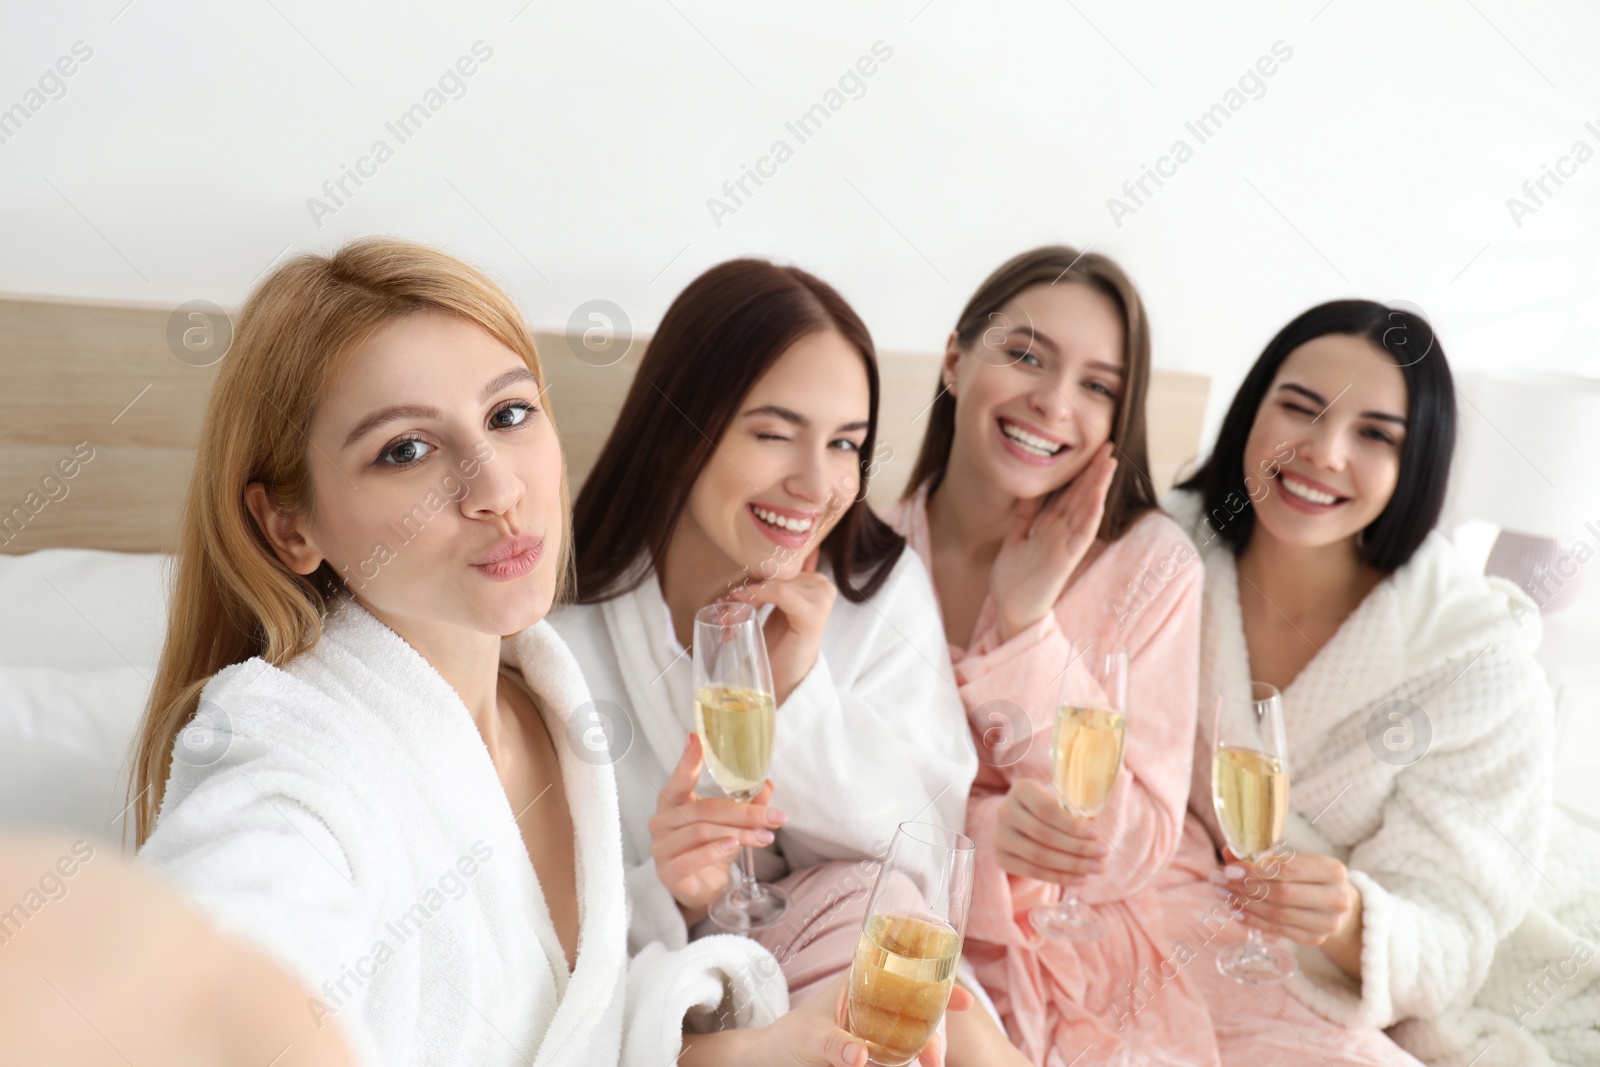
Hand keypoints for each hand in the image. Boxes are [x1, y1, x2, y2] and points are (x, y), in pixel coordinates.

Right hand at [649, 733, 786, 916]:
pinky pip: (692, 858)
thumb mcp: (731, 823)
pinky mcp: (667, 872)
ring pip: (702, 832)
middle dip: (744, 813)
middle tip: (775, 816)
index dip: (688, 759)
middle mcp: (661, 821)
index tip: (697, 738)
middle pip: (705, 810)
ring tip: (765, 836)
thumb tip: (767, 784)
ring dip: (739, 834)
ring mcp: (661, 847)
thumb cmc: (711, 848)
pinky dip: (715, 851)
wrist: (700, 891)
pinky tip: (734, 846)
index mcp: (672, 801)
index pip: (679, 778)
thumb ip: (747, 803)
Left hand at [727, 548, 836, 705]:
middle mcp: (822, 584)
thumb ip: (772, 582)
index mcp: (815, 579)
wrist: (784, 680)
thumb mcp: (772, 607)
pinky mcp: (814, 613)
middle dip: (743, 592)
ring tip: (725, 620)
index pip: (778, 565)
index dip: (750, 576)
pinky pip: (778, 592)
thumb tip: (748, 551)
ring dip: (742, 600)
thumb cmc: (777, 644)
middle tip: (720, 611)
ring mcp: (822, 597)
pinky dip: (755, 597)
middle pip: (774, 574)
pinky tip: (738, 608)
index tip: (726, 595)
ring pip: (771, 583)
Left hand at [749, 975, 974, 1066]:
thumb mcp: (809, 1038)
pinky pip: (904, 1047)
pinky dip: (918, 1053)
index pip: (905, 970)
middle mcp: (874, 997)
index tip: (965, 1002)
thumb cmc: (790, 1037)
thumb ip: (833, 1044)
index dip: (939, 980)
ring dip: (930, 1043)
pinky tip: (925, 1063)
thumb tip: (860, 1057)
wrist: (774, 1059)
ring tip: (932, 1064)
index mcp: (859, 979)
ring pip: (916, 1027)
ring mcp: (877, 1023)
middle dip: (937, 1025)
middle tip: (937, 1057)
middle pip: (920, 1002)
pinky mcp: (876, 1047)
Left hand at [990, 441, 1116, 640]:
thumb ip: (1025, 517)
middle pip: (1080, 497)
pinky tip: (1098, 497)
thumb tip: (1029, 492)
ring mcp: (1064, 546)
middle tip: (1107, 445)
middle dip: (1093, 472)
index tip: (1090, 450)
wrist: (1011, 611)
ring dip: (1097, 486)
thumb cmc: (1013, 581)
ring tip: (1110, 462)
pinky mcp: (1064, 560)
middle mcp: (1060, 534)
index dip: (1079, 472)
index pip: (1068, 495)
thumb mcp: (1015, 540)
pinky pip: (1080, 533)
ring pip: (1085, 510)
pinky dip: (1089, 515)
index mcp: (1049, 528)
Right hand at [993, 779, 1107, 883]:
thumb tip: (1097, 830)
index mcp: (1021, 789)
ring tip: (1097, 868)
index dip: (1072, 824)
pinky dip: (1059, 877)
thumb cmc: (1051, 810)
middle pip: (1044, 834)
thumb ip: (1079, 811)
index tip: (1097, 835)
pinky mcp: (1000, 857)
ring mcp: (1000, 835)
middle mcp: (1005, 810)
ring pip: (1039, 855)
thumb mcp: (1063, 802)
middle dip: (1078, 847)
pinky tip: (1080, 879)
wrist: (1022, 823)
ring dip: (1072, 865)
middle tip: (1103, 854)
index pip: (1047, 809)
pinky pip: (1032, 871)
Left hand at [1215, 849, 1362, 975]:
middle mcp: (1336, 898)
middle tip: (1218, 880)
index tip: (1228, 869)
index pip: (1288, 870)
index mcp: (1333, 871)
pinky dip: (1253, 920)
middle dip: (1244, 887)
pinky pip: (1277, 930)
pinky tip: (1235, 910)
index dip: (1255, 870)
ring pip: (1277, 914)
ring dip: (1244, 904)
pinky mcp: (1315, 939)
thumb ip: (1261, 855)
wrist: (1334, 901)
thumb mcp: (1293, 859)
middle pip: (1282, 894)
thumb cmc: (1308, 875)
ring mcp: (1327, 923)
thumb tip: (1229, 853)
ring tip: (1222, 894)